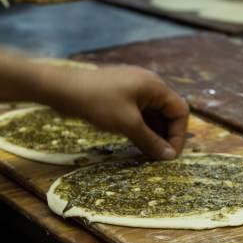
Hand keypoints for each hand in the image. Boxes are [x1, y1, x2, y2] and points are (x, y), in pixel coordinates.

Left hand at [48, 65, 188, 160]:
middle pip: (168, 113)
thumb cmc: (97, 103)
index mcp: (155, 86)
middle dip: (166, 135)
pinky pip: (140, 113)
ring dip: (153, 134)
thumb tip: (170, 157)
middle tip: (160, 157)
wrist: (62, 89)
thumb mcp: (127, 124)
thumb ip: (151, 141)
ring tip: (149, 153)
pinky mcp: (121, 95)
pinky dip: (141, 128)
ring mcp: (134, 89)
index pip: (180, 111)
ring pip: (153, 115)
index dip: (179, 135)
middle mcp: (148, 85)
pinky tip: (137, 142)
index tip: (170, 155)